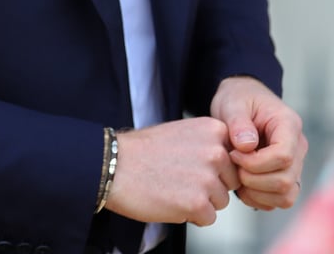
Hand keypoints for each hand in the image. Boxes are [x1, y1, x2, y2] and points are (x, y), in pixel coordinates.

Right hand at [106, 117, 239, 226]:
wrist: (114, 165)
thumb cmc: (144, 150)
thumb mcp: (182, 132)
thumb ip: (208, 144)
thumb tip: (228, 163)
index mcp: (213, 129)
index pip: (233, 158)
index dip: (214, 166)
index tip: (194, 164)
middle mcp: (216, 151)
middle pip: (229, 181)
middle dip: (210, 185)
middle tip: (181, 177)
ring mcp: (208, 178)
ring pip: (220, 201)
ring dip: (201, 200)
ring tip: (174, 187)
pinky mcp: (198, 203)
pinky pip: (208, 219)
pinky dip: (191, 215)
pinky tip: (171, 199)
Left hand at [210, 76, 307, 210]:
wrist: (241, 101)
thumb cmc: (239, 99)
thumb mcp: (233, 103)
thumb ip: (238, 122)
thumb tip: (247, 146)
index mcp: (288, 125)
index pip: (283, 156)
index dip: (256, 163)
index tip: (234, 154)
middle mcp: (297, 147)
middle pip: (286, 180)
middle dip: (254, 179)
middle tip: (232, 166)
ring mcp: (294, 164)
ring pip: (286, 195)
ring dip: (257, 193)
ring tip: (236, 176)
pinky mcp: (285, 176)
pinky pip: (279, 200)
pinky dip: (259, 199)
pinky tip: (241, 185)